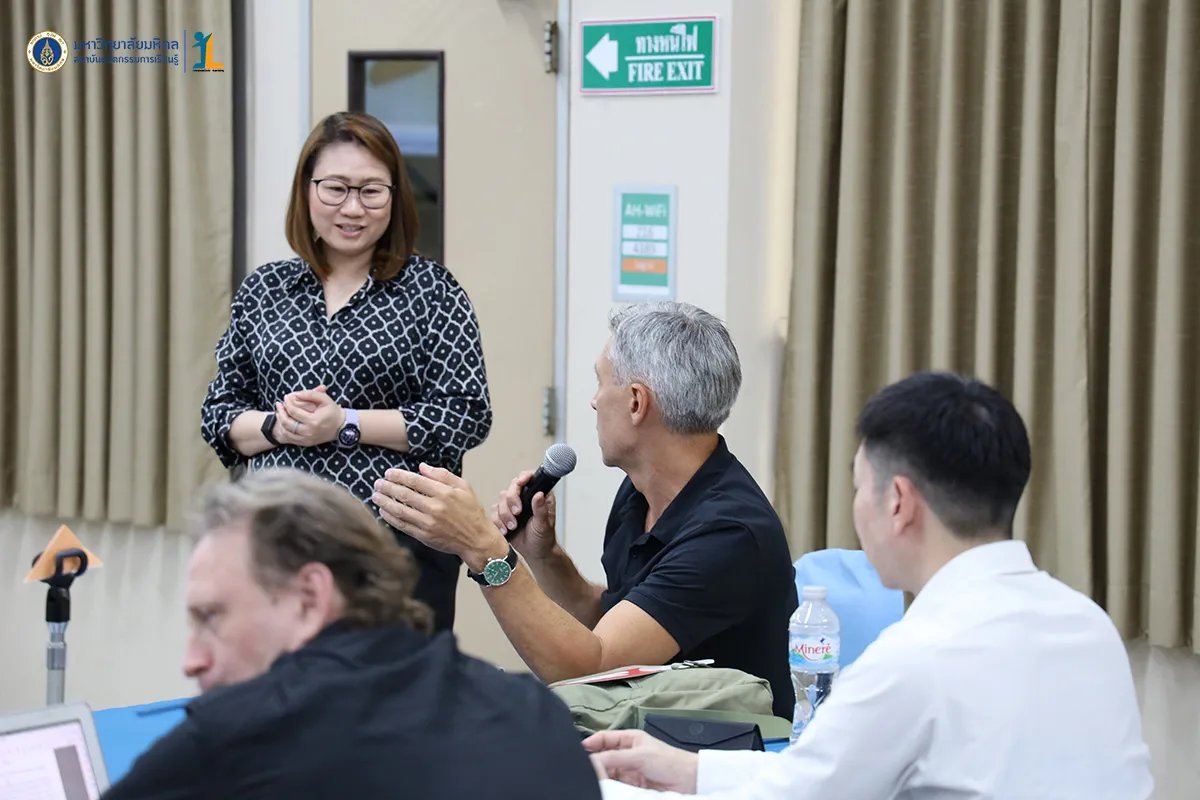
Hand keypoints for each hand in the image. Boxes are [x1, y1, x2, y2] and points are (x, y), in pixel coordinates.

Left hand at [274, 385, 343, 447]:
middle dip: (280, 412)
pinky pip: (291, 438)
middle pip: (287, 422)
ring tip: (280, 412)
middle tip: (279, 404)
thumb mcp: (324, 399)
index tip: (286, 397)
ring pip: (286, 431)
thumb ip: (310, 394)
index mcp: (313, 421)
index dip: (287, 403)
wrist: (341, 427)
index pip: (294, 411)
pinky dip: (285, 430)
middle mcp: (308, 432)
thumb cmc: (333, 411)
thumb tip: (294, 395)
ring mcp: (307, 439)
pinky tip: (285, 422)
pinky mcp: (306, 443)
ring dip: (281, 421)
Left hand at [372, 464, 507, 570]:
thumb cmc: (471, 511)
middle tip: (378, 483)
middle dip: (388, 487)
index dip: (399, 476)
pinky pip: (403, 526)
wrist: (476, 539)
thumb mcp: (464, 487)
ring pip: (400, 510)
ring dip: (385, 502)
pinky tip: (383, 512)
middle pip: (404, 494)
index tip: (388, 473)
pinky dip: (390, 518)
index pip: (415, 481)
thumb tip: (422, 467)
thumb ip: (442, 475)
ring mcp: (428, 523)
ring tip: (375, 496)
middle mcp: (435, 507)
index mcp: (444, 493)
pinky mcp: (424, 536)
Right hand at [491, 471, 556, 559]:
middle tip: (517, 513)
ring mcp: (513, 506)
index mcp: (538, 496)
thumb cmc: (544, 537)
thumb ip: (541, 510)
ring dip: (505, 514)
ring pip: (501, 500)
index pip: (531, 478)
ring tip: (513, 527)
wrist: (534, 552)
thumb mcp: (544, 525)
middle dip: (512, 500)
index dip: (524, 477)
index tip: (520, 483)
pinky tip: (505, 531)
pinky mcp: (503, 515)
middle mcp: (525, 497)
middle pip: (512, 487)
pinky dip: (498, 521)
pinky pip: (494, 512)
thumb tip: (539, 495)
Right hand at [584, 730, 698, 791]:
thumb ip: (614, 758)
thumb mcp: (639, 755)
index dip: (590, 744)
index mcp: (629, 739)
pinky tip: (607, 787)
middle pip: (604, 758)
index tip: (578, 752)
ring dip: (603, 777)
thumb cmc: (670, 761)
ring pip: (608, 773)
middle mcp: (627, 754)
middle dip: (596, 764)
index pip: (603, 739)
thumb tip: (592, 761)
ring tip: (597, 780)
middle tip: (588, 771)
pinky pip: (616, 785)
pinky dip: (610, 787)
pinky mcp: (632, 786)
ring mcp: (629, 771)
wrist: (688, 781)